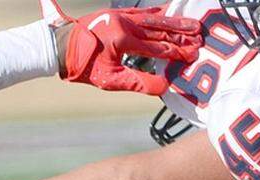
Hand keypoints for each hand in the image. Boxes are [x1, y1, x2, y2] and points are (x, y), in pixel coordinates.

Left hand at [56, 5, 201, 94]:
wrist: (59, 47)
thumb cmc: (82, 67)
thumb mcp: (110, 80)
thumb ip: (138, 83)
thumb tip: (165, 87)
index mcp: (123, 41)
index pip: (158, 48)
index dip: (177, 52)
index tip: (193, 55)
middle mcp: (125, 24)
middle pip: (160, 30)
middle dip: (181, 35)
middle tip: (201, 38)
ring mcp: (120, 16)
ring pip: (153, 18)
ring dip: (174, 22)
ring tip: (193, 25)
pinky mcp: (116, 12)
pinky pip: (142, 12)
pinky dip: (157, 13)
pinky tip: (168, 13)